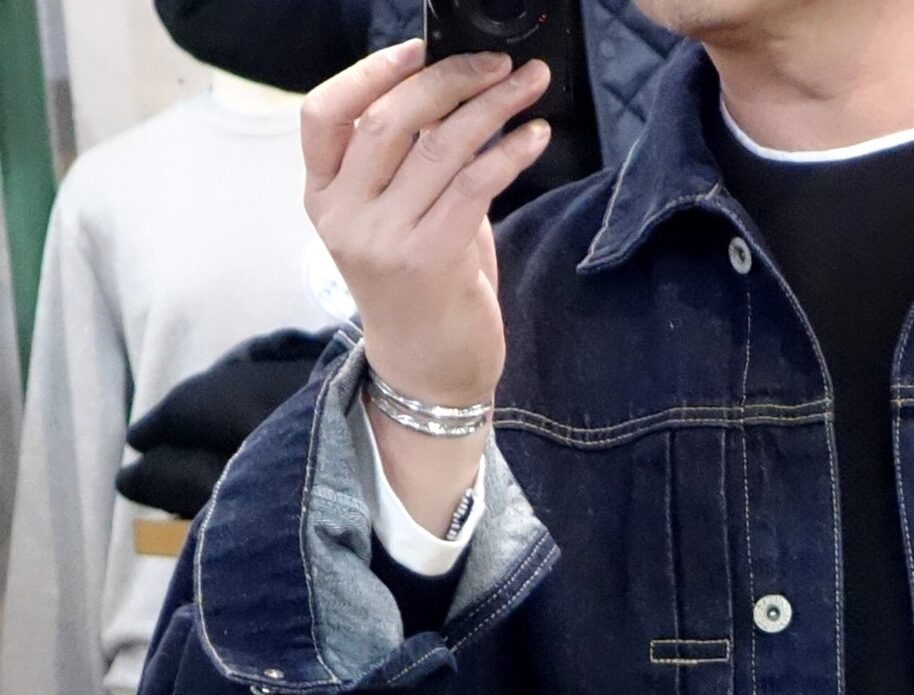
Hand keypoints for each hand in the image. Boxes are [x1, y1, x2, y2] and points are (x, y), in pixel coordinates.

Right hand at [302, 39, 552, 408]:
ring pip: (437, 147)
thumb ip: (408, 164)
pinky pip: (475, 185)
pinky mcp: (430, 259)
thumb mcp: (395, 220)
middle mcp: (345, 215)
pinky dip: (510, 152)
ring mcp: (383, 239)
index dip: (369, 71)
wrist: (428, 374)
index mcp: (323, 197)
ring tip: (529, 85)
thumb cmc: (420, 291)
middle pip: (388, 120)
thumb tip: (455, 94)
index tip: (418, 46)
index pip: (324, 113)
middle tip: (498, 62)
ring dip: (491, 107)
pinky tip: (536, 135)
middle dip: (448, 79)